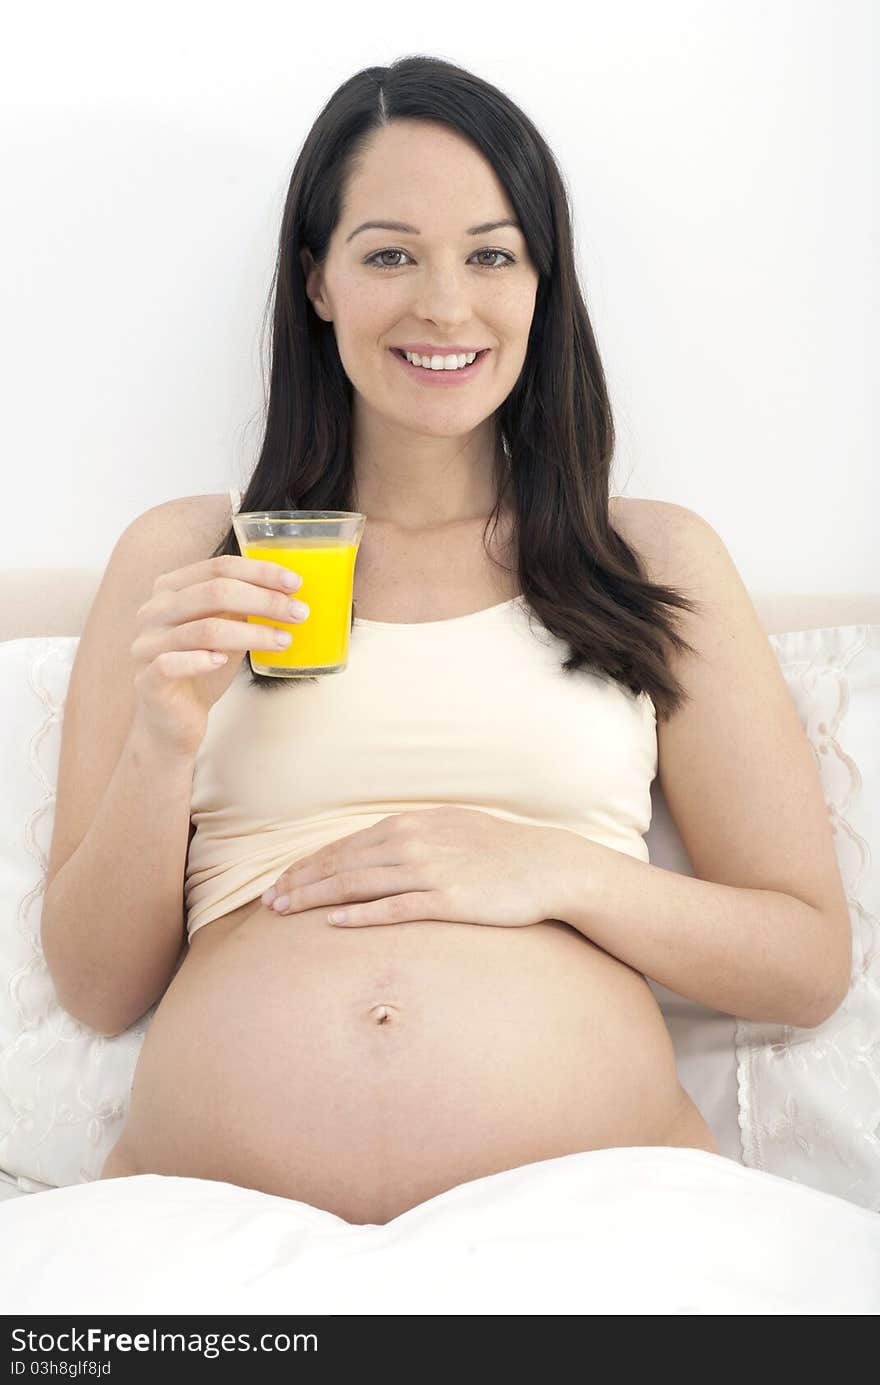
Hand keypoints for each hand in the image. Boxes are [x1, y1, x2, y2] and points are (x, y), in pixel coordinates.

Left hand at [260, 807, 563, 927]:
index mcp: (410, 824)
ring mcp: (429, 870)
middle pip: (341, 864)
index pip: (344, 846)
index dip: (307, 864)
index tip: (279, 881)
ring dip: (315, 897)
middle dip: (299, 881)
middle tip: (267, 901)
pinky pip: (394, 908)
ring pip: (357, 884)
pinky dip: (361, 915)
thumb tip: (377, 849)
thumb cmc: (499, 850)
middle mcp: (412, 843)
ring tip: (284, 911)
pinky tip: (334, 923)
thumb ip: (412, 836)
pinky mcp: (447, 899)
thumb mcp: (449, 829)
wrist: (547, 865)